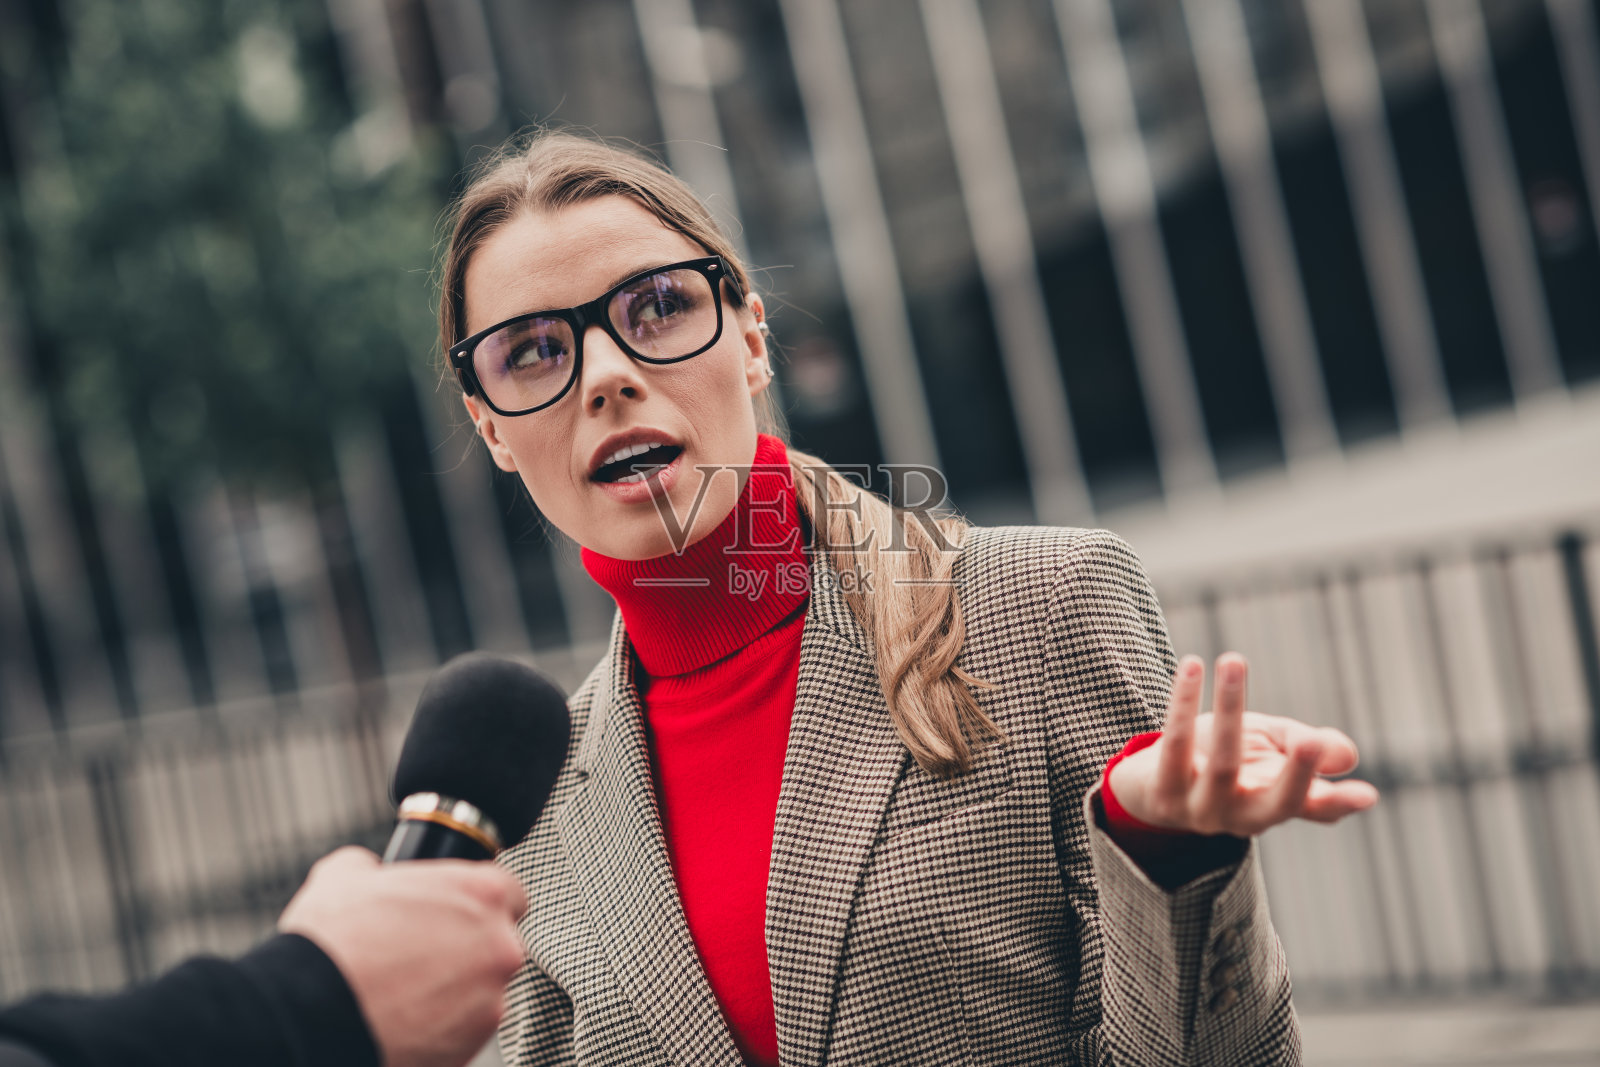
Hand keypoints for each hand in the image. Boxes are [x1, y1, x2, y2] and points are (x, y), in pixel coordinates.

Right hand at [278, 846, 527, 1066]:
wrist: (311, 1013)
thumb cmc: (332, 942)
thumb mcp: (346, 875)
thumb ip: (376, 866)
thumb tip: (371, 871)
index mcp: (482, 895)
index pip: (508, 894)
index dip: (477, 903)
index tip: (453, 915)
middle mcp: (500, 946)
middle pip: (497, 944)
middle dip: (467, 950)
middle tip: (421, 957)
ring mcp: (491, 1001)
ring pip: (482, 991)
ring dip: (454, 992)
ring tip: (405, 993)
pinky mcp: (472, 1045)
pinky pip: (463, 1031)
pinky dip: (441, 1029)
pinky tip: (404, 1021)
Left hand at [1108, 652, 1379, 835]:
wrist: (1154, 782)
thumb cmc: (1227, 757)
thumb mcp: (1271, 747)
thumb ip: (1305, 746)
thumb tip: (1345, 757)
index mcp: (1277, 806)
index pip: (1315, 808)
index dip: (1340, 803)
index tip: (1367, 795)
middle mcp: (1244, 817)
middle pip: (1276, 803)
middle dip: (1296, 774)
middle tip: (1311, 742)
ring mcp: (1202, 810)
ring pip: (1222, 764)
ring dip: (1230, 707)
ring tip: (1234, 659)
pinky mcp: (1163, 792)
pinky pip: (1175, 743)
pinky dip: (1183, 701)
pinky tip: (1192, 664)